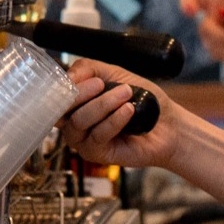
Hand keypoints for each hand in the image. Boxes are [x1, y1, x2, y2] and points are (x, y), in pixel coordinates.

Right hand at [60, 59, 183, 167]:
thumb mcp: (114, 74)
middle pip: (63, 109)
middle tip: (102, 84)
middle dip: (83, 93)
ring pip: (79, 121)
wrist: (167, 123)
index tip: (85, 77)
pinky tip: (128, 110)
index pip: (55, 94)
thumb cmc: (142, 99)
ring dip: (103, 105)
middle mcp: (74, 122)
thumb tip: (69, 76)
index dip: (65, 86)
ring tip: (125, 94)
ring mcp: (83, 140)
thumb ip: (89, 69)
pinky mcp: (96, 154)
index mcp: (75, 102)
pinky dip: (114, 120)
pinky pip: (98, 135)